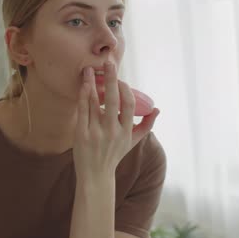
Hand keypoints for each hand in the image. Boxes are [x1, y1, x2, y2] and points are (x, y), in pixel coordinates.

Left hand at [73, 62, 159, 182]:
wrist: (95, 175)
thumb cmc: (115, 154)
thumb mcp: (133, 142)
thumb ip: (146, 125)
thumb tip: (157, 109)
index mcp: (126, 132)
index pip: (129, 105)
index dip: (126, 90)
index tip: (121, 80)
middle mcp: (112, 132)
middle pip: (113, 101)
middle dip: (112, 79)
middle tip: (109, 62)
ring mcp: (95, 133)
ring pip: (94, 103)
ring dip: (92, 83)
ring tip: (90, 69)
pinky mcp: (81, 135)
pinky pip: (82, 111)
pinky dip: (83, 96)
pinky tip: (84, 84)